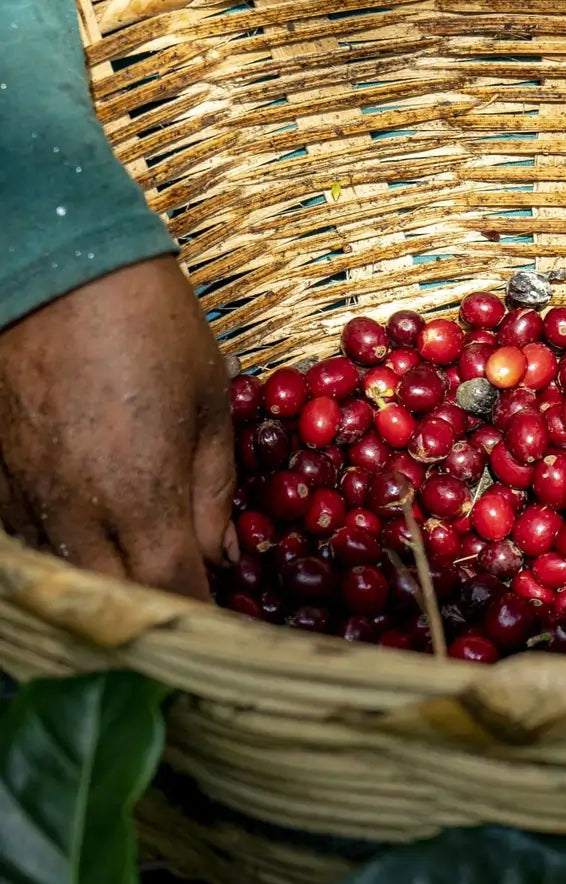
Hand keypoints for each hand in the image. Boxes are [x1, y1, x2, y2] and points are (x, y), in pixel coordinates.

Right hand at [0, 257, 233, 598]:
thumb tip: (225, 553)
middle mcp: (72, 511)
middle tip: (192, 599)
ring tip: (147, 574)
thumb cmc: (151, 327)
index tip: (228, 618)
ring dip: (107, 586)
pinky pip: (27, 538)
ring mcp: (20, 495)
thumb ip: (214, 488)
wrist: (56, 265)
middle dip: (155, 610)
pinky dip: (63, 553)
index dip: (203, 614)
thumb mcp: (209, 402)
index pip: (172, 591)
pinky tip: (91, 541)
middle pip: (112, 601)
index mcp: (138, 496)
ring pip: (65, 575)